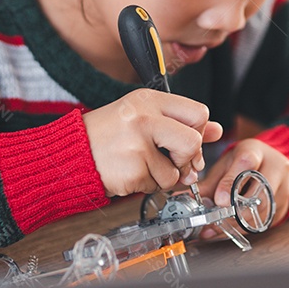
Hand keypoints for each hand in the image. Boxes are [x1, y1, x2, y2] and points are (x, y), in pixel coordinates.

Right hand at [83, 88, 222, 197]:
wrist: (71, 155)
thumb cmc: (107, 135)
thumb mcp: (143, 118)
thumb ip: (181, 123)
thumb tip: (217, 130)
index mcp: (148, 100)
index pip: (198, 112)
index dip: (199, 131)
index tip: (187, 140)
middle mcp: (143, 118)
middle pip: (193, 142)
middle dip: (188, 158)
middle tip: (173, 161)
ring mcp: (137, 145)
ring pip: (177, 172)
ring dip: (165, 177)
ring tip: (142, 165)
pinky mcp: (132, 171)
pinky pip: (158, 187)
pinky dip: (148, 186)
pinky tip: (131, 173)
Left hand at [196, 138, 288, 237]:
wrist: (271, 163)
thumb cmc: (245, 161)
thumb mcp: (227, 163)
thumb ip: (210, 181)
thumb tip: (187, 198)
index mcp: (257, 152)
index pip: (247, 163)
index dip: (232, 183)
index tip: (219, 199)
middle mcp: (275, 168)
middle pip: (259, 192)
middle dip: (235, 210)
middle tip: (214, 220)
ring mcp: (282, 187)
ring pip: (262, 211)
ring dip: (237, 223)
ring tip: (215, 229)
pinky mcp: (282, 204)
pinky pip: (263, 221)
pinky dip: (242, 229)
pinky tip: (226, 232)